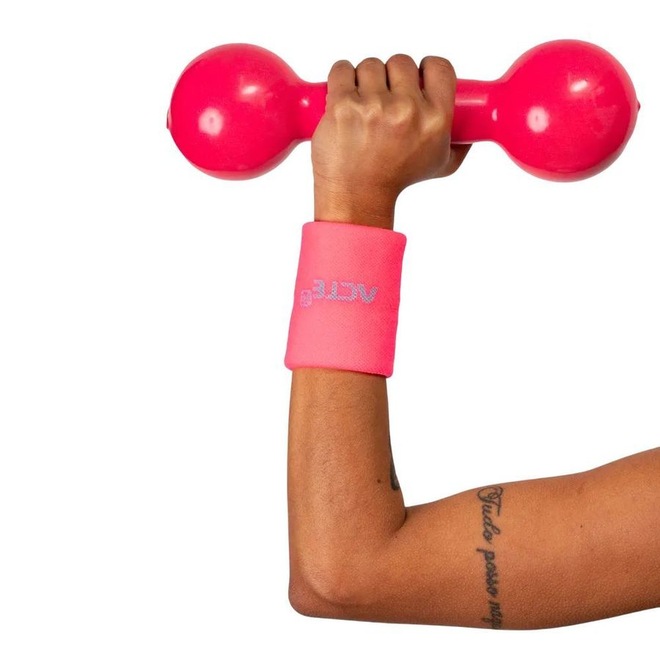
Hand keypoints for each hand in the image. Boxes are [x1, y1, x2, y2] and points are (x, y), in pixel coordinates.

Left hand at [312, 54, 469, 228]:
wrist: (358, 197)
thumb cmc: (396, 180)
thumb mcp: (440, 164)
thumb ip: (460, 143)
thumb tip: (474, 127)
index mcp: (435, 119)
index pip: (438, 67)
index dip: (424, 68)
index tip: (414, 78)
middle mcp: (406, 110)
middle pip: (400, 62)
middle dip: (391, 77)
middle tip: (383, 100)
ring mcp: (372, 107)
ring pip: (370, 65)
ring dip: (364, 79)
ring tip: (362, 104)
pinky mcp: (342, 106)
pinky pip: (341, 70)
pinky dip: (340, 78)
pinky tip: (343, 96)